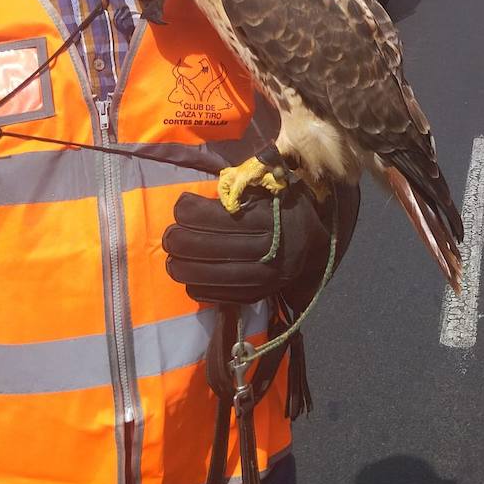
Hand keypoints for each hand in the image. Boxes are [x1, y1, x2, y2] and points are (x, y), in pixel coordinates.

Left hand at [163, 183, 334, 307]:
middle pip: (212, 248)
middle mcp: (269, 250)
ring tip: (172, 259)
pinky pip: (220, 296)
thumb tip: (211, 188)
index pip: (221, 218)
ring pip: (213, 276)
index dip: (192, 212)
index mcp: (271, 219)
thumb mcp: (273, 189)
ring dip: (183, 268)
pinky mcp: (257, 295)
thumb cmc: (285, 210)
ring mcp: (264, 278)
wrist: (314, 248)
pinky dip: (198, 288)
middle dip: (181, 240)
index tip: (180, 206)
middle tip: (169, 235)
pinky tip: (189, 277)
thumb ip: (245, 187)